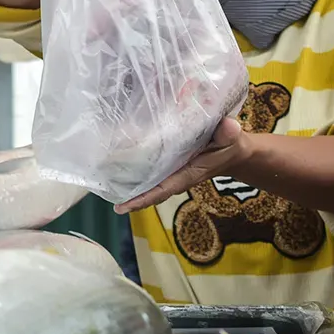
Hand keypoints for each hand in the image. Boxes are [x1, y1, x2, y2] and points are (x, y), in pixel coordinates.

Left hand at [114, 118, 253, 213]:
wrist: (233, 150)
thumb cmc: (230, 145)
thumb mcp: (231, 139)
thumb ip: (228, 134)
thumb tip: (229, 126)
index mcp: (187, 174)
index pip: (161, 190)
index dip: (141, 199)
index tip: (120, 207)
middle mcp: (174, 175)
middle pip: (147, 188)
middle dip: (126, 191)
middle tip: (100, 186)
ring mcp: (170, 170)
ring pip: (146, 178)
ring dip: (126, 179)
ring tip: (101, 175)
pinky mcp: (168, 161)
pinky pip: (149, 166)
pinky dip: (134, 164)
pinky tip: (115, 159)